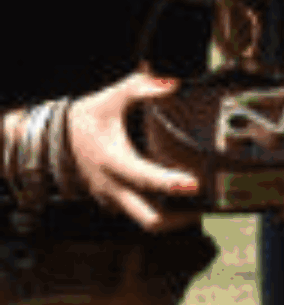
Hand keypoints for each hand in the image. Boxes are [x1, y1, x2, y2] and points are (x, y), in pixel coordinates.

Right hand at [67, 72, 201, 231]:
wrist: (59, 137)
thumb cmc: (89, 116)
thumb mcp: (113, 97)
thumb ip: (141, 87)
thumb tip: (172, 85)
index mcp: (113, 161)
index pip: (144, 178)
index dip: (170, 183)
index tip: (196, 185)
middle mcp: (113, 186)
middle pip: (147, 218)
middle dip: (177, 219)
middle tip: (204, 207)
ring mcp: (112, 197)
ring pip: (144, 218)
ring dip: (171, 217)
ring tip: (199, 206)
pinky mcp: (114, 199)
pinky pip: (138, 210)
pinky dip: (159, 208)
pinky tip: (178, 196)